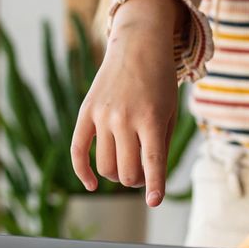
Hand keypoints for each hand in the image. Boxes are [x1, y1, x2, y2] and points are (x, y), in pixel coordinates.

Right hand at [70, 0, 184, 205]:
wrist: (139, 45)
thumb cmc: (160, 82)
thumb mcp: (170, 112)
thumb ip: (160, 145)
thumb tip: (147, 181)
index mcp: (151, 119)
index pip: (152, 163)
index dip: (154, 187)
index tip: (154, 202)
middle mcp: (124, 119)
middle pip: (126, 172)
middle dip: (136, 180)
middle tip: (143, 173)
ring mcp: (102, 116)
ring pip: (105, 166)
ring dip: (117, 174)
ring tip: (127, 165)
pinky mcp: (86, 112)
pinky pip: (77, 151)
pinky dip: (83, 173)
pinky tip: (92, 185)